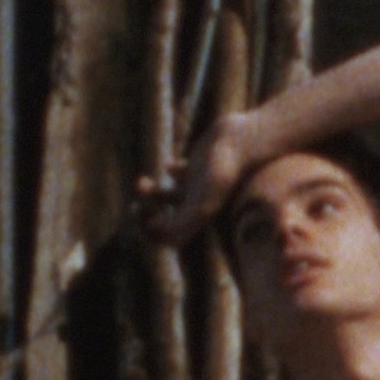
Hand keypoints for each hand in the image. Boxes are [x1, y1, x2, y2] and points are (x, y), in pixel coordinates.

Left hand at [134, 112, 254, 248]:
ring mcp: (199, 185)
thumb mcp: (202, 202)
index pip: (169, 238)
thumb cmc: (224, 172)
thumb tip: (155, 229)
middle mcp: (198, 204)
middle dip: (146, 215)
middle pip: (166, 220)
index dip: (149, 232)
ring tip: (143, 182)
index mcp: (199, 218)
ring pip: (169, 197)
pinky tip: (170, 165)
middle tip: (135, 206)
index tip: (141, 215)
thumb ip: (180, 222)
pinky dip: (172, 170)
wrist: (245, 141)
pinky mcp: (201, 165)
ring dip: (152, 194)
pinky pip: (181, 172)